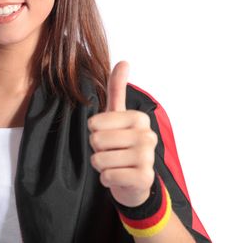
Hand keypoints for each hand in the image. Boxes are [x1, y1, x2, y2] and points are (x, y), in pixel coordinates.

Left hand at [88, 61, 157, 206]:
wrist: (133, 181)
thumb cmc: (121, 144)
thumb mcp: (117, 115)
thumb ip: (117, 89)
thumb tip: (124, 61)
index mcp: (139, 118)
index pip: (94, 123)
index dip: (94, 132)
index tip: (108, 136)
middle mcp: (148, 136)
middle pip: (96, 140)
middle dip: (97, 150)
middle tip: (111, 153)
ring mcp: (148, 158)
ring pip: (100, 159)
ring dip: (101, 165)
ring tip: (114, 164)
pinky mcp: (145, 179)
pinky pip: (108, 176)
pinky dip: (107, 179)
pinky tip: (118, 177)